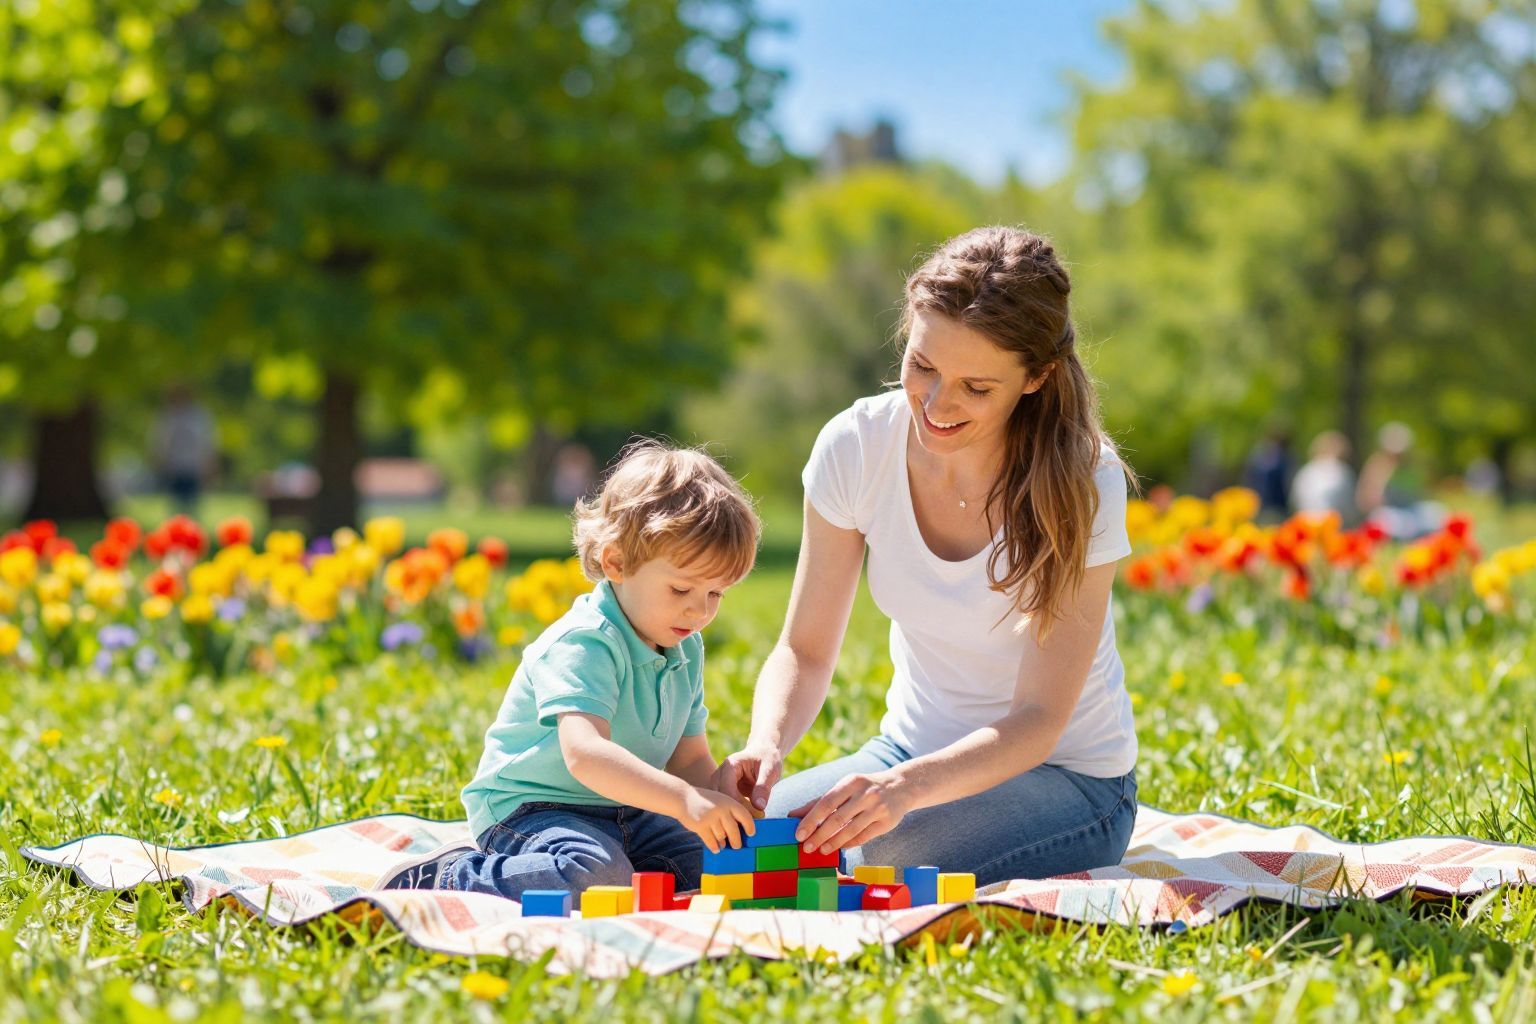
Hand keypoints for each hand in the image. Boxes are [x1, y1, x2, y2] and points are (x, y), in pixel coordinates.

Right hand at [676, 787, 757, 853]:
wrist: (682, 798)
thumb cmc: (704, 802)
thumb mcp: (720, 801)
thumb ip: (730, 813)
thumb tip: (740, 832)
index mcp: (729, 802)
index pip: (745, 816)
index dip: (750, 826)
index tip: (751, 834)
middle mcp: (721, 809)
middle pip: (734, 831)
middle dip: (736, 841)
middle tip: (737, 846)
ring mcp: (711, 818)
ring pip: (722, 837)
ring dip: (722, 843)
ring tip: (722, 845)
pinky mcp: (701, 826)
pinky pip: (711, 842)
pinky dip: (714, 847)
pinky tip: (715, 848)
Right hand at [714, 739, 783, 813]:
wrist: (764, 753)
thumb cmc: (768, 759)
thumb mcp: (770, 770)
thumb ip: (763, 787)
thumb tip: (759, 807)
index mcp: (730, 765)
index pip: (727, 789)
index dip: (739, 805)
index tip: (757, 814)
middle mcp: (720, 773)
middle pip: (720, 798)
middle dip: (736, 812)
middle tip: (755, 819)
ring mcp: (719, 782)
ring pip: (720, 804)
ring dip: (734, 814)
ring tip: (752, 819)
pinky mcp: (722, 790)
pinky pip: (724, 804)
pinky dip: (734, 812)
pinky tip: (747, 817)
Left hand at [789, 770, 911, 853]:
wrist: (900, 786)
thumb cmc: (864, 788)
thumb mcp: (844, 788)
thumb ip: (819, 801)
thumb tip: (793, 815)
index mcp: (851, 782)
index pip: (826, 802)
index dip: (811, 820)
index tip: (798, 834)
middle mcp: (865, 794)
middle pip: (837, 818)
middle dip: (819, 835)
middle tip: (806, 847)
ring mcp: (878, 809)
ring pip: (851, 830)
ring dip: (833, 843)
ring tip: (821, 850)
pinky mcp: (887, 822)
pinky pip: (864, 837)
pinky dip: (849, 843)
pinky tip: (839, 847)